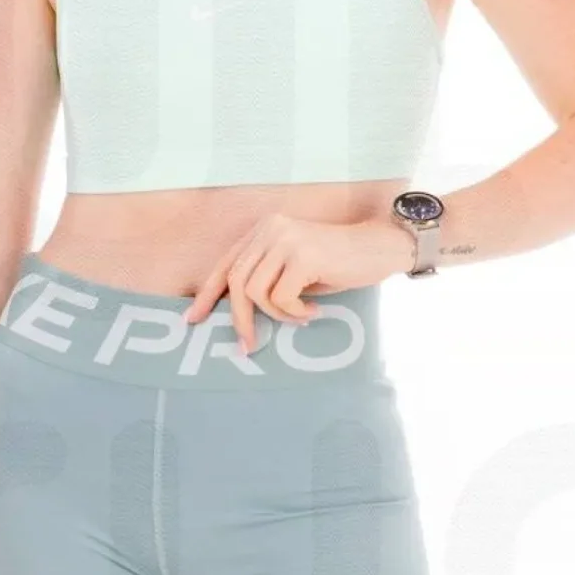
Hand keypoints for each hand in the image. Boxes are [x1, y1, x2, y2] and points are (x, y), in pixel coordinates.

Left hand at [182, 216, 395, 350]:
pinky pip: (281, 298)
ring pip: (256, 292)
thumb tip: (239, 313)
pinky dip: (294, 313)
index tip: (194, 318)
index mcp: (265, 230)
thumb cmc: (339, 263)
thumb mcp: (296, 267)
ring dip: (276, 315)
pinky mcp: (303, 256)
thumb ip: (268, 278)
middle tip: (248, 345)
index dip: (208, 293)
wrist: (380, 247)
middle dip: (239, 318)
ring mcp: (286, 240)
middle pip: (236, 281)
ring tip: (299, 317)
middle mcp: (271, 229)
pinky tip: (313, 311)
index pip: (226, 263)